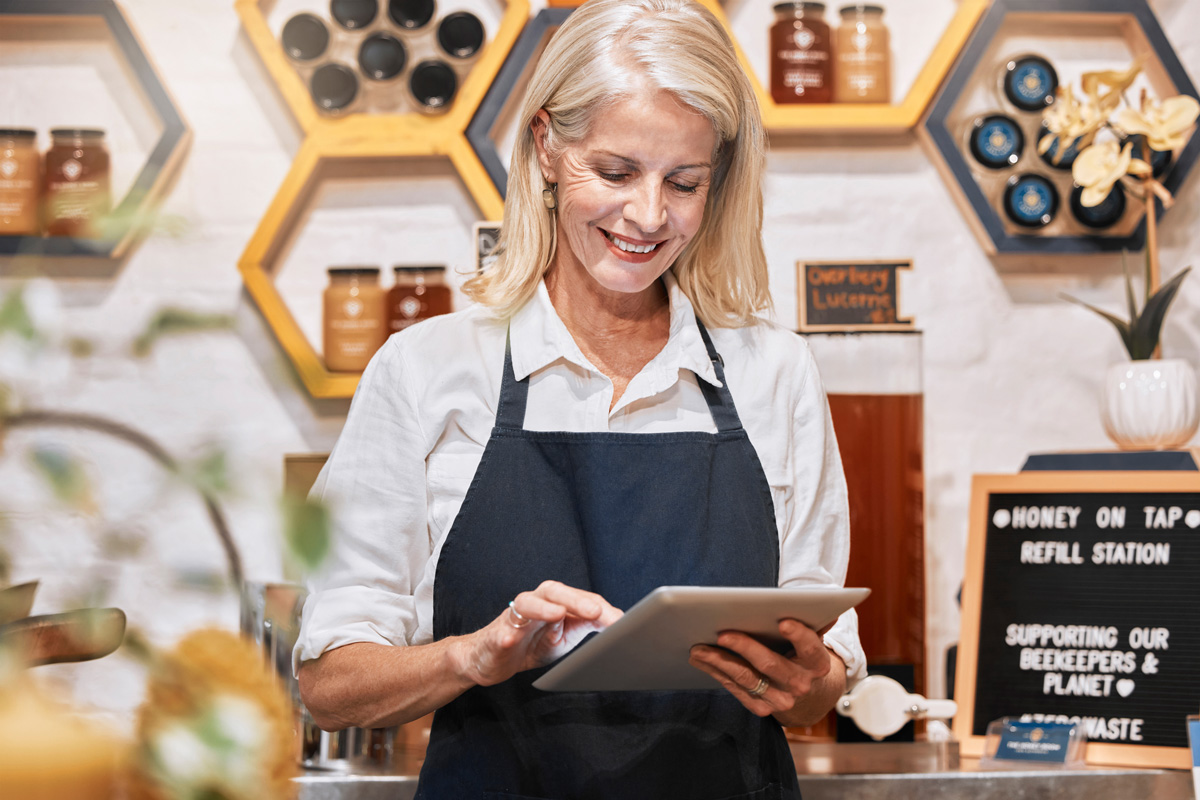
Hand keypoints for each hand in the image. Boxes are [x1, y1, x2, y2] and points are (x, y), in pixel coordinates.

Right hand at [452, 580, 622, 686]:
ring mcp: (514, 617)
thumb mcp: (563, 638)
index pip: (579, 599)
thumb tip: (615, 621)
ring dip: (543, 608)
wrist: (491, 658)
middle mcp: (535, 603)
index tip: (619, 621)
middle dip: (576, 600)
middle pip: (554, 592)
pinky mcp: (496, 635)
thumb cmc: (531, 644)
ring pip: (527, 603)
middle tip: (595, 611)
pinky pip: (501, 632)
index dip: (600, 609)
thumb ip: (583, 626)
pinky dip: (507, 634)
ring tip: (558, 614)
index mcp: (554, 603)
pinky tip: (512, 639)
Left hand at [688, 619, 834, 718]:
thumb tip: (827, 602)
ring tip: (698, 647)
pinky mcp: (762, 708)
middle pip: (770, 665)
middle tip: (722, 633)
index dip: (798, 635)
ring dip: (719, 661)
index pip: (810, 648)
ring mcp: (781, 700)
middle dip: (744, 647)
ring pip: (746, 679)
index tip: (783, 622)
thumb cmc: (803, 656)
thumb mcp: (812, 640)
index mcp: (817, 664)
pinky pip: (735, 689)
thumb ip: (816, 622)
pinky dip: (716, 673)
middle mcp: (800, 684)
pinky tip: (702, 660)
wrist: (807, 695)